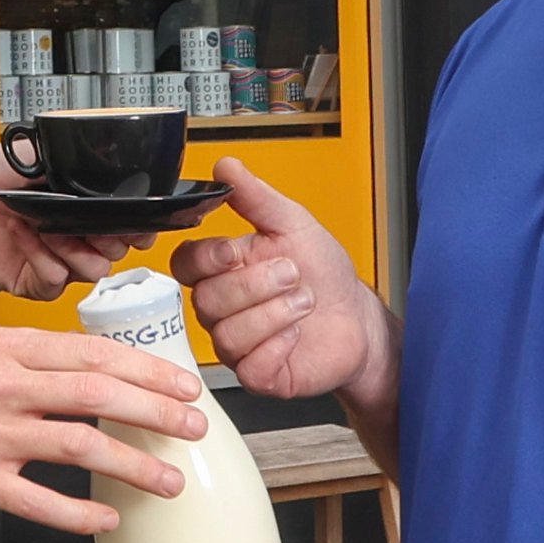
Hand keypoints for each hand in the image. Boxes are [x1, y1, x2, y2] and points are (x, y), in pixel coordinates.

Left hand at [0, 141, 136, 298]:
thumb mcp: (39, 156)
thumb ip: (75, 162)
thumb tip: (108, 159)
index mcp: (84, 207)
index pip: (127, 225)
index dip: (135, 227)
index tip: (133, 221)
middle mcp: (76, 236)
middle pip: (116, 251)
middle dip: (106, 237)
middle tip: (85, 222)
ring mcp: (58, 260)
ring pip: (93, 270)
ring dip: (74, 249)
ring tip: (48, 227)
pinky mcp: (36, 281)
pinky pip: (56, 281)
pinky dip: (43, 259)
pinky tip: (26, 237)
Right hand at [0, 325, 197, 536]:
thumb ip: (29, 356)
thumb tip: (88, 368)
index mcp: (9, 348)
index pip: (95, 354)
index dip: (148, 371)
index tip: (186, 385)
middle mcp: (6, 386)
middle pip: (100, 394)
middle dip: (158, 412)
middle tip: (196, 428)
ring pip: (82, 445)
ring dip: (135, 464)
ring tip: (169, 480)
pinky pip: (40, 501)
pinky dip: (80, 515)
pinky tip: (108, 521)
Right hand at [171, 161, 393, 408]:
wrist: (358, 319)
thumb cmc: (324, 275)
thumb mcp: (294, 224)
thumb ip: (256, 198)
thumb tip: (226, 167)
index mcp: (222, 270)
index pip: (185, 264)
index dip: (206, 259)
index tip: (237, 252)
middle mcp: (223, 309)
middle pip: (207, 300)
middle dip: (256, 284)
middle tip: (293, 273)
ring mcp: (238, 345)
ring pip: (227, 335)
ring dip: (273, 313)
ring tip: (303, 301)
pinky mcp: (259, 375)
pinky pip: (250, 367)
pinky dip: (278, 345)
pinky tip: (297, 333)